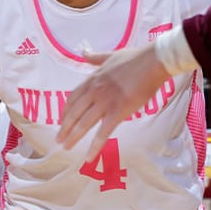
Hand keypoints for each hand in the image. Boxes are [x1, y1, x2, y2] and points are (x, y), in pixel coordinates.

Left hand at [57, 43, 171, 157]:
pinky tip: (89, 157)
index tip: (61, 120)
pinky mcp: (118, 111)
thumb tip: (84, 52)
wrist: (152, 62)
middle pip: (74, 113)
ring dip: (73, 137)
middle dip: (64, 128)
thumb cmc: (134, 58)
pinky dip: (95, 146)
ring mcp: (105, 102)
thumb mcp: (109, 56)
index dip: (65, 111)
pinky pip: (103, 133)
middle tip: (58, 140)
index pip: (72, 98)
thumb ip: (95, 57)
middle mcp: (95, 92)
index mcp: (92, 79)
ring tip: (66, 147)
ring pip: (84, 124)